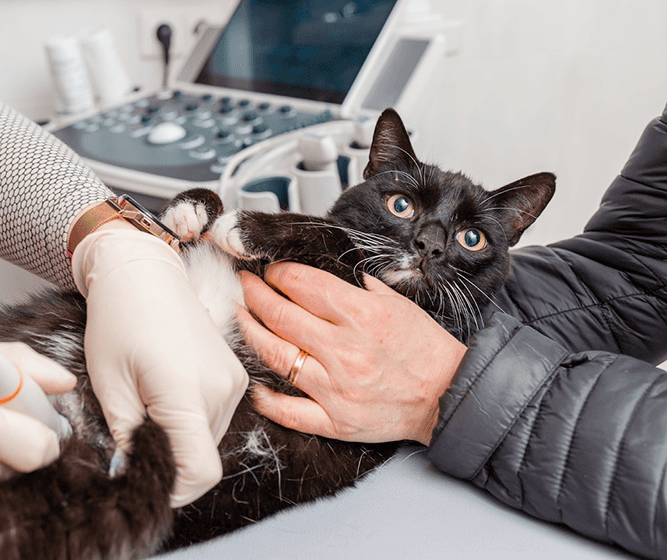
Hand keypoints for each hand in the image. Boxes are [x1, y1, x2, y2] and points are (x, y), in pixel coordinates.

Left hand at [73, 226, 248, 506]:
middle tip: (134, 441)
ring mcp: (234, 381)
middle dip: (170, 462)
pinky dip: (191, 423)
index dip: (172, 489)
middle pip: (204, 458)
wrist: (144, 273)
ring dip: (180, 441)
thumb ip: (125, 438)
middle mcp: (221, 389)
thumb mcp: (109, 383)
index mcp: (187, 391)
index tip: (144, 482)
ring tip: (147, 410)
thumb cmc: (119, 320)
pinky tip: (163, 399)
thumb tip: (131, 477)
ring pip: (210, 441)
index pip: (199, 472)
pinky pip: (216, 418)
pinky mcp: (235, 376)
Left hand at [239, 264, 465, 444]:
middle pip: (281, 315)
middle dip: (255, 294)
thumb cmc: (426, 350)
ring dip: (250, 332)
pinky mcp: (336, 420)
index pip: (303, 284)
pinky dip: (267, 399)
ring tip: (240, 317)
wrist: (450, 396)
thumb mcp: (398, 304)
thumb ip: (361, 287)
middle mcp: (345, 350)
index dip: (278, 273)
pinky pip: (290, 411)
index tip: (270, 271)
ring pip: (276, 355)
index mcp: (362, 315)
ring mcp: (337, 387)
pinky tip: (254, 384)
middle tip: (245, 285)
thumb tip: (329, 273)